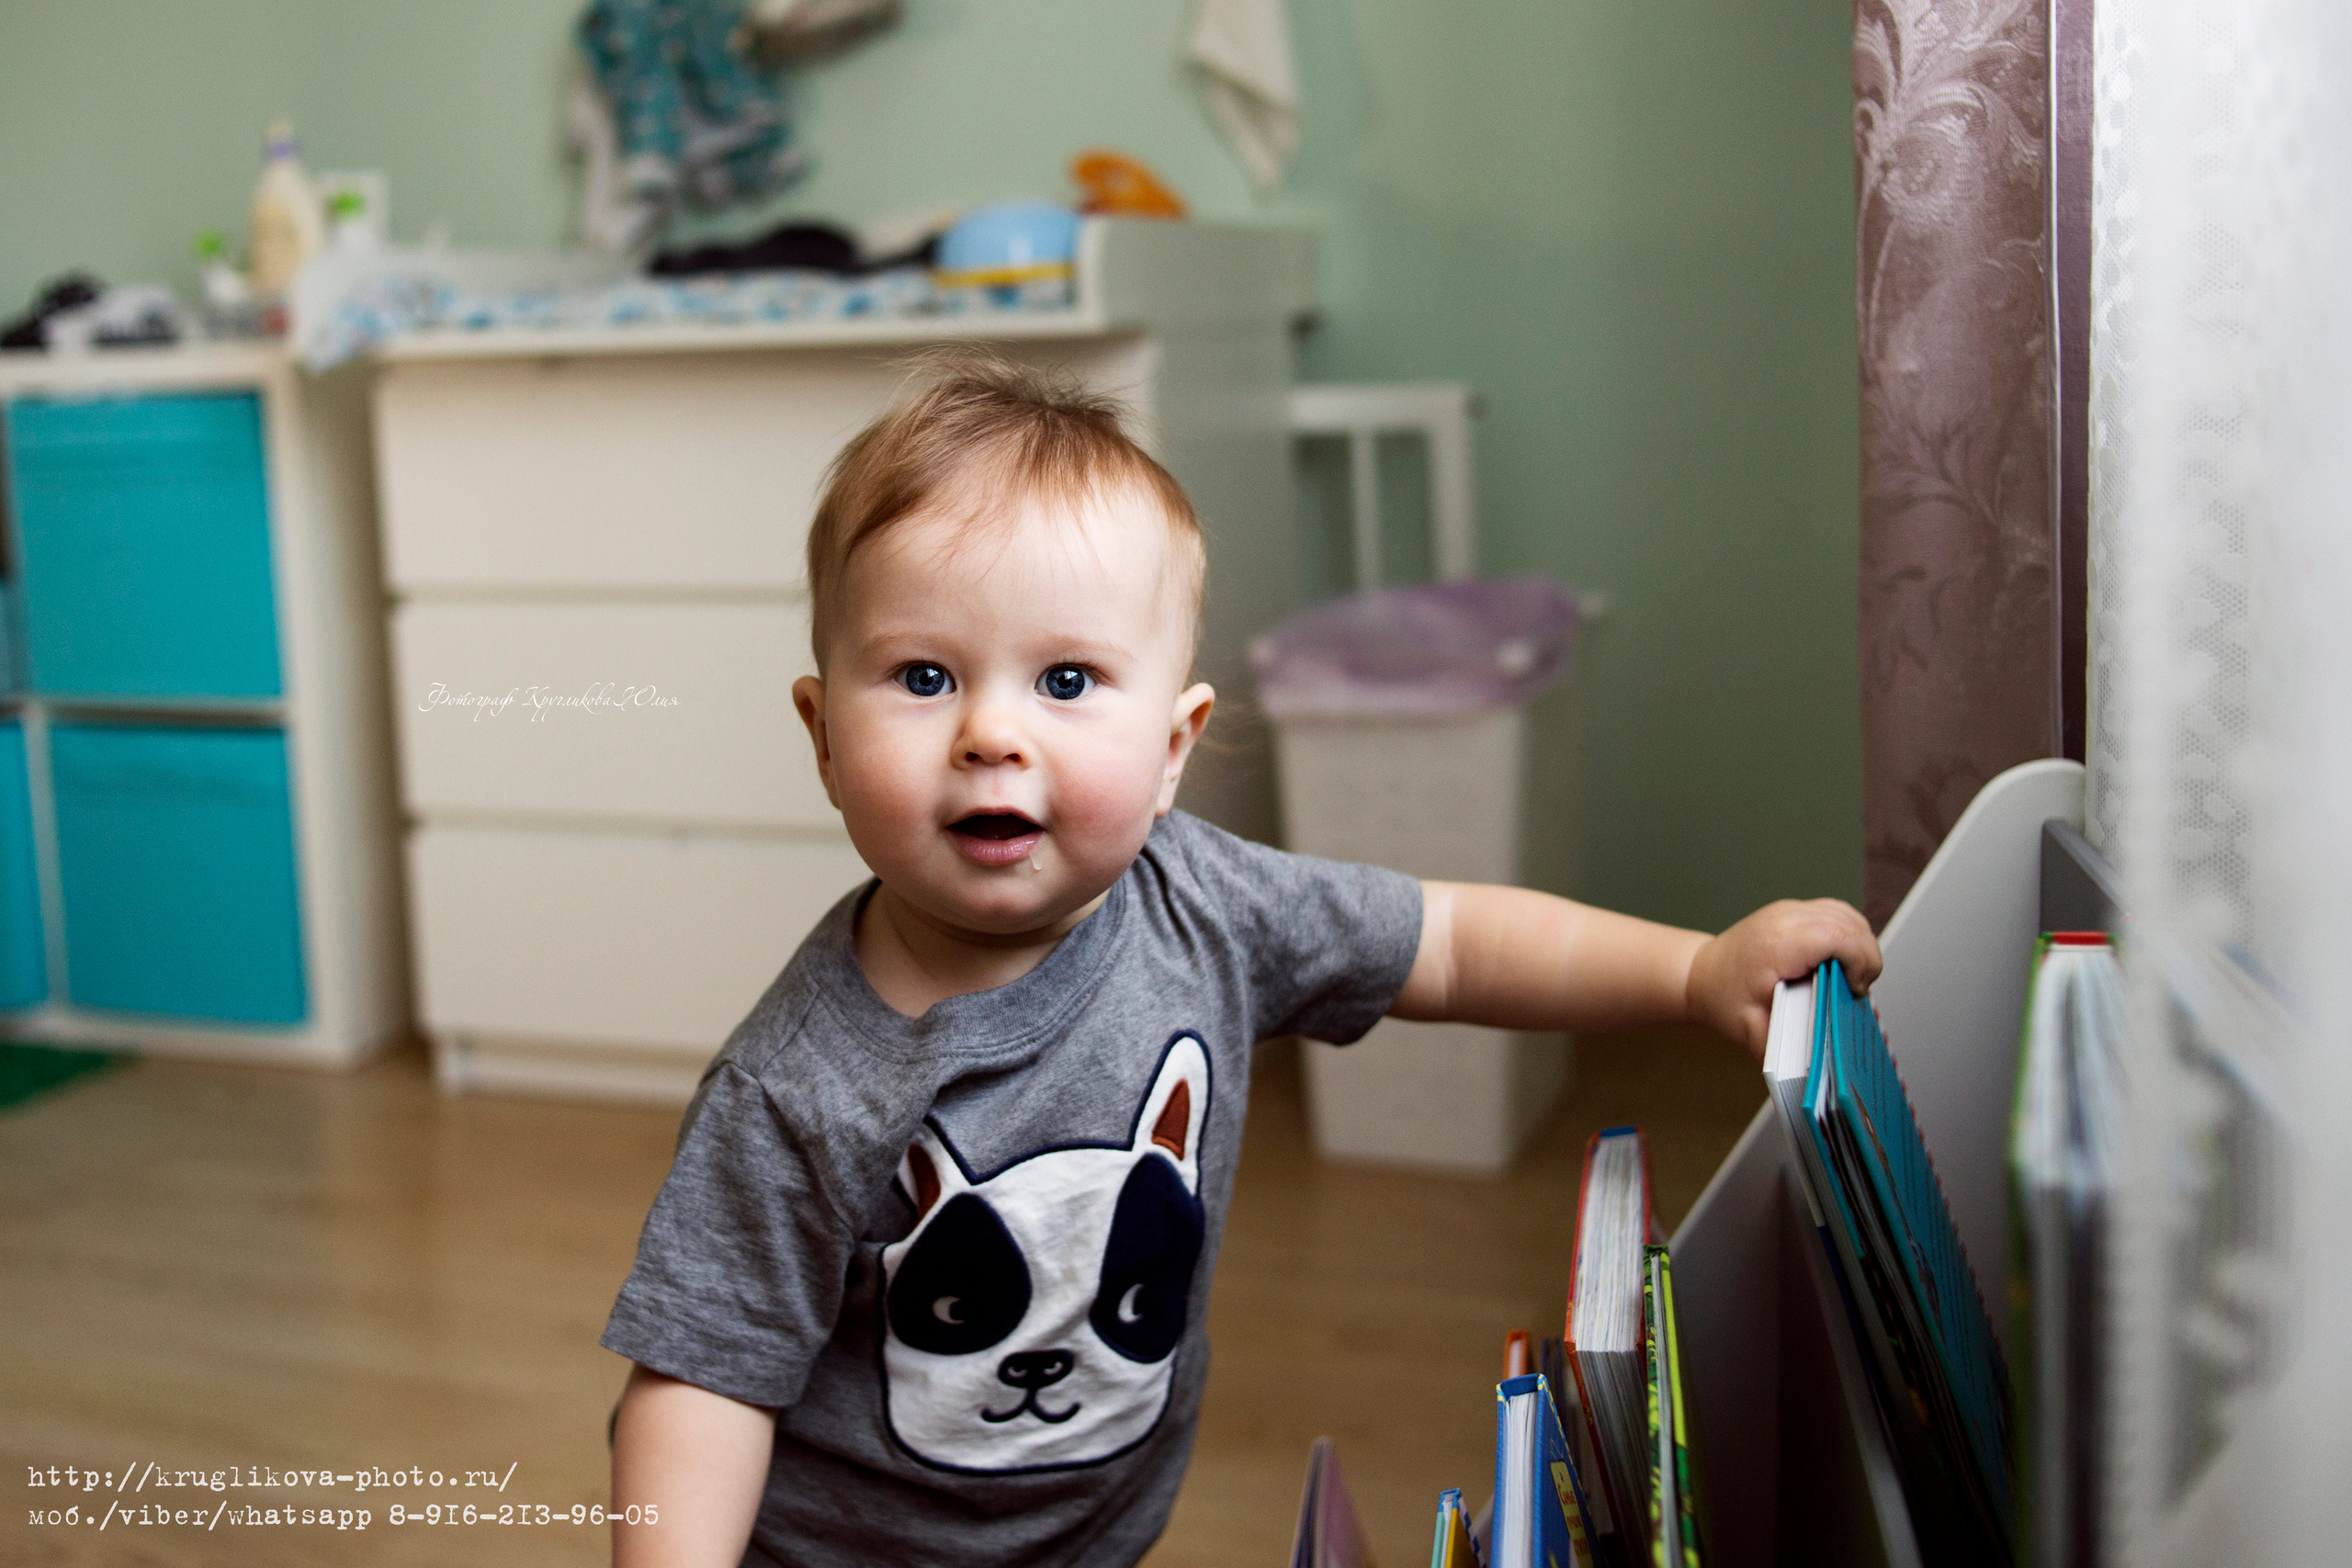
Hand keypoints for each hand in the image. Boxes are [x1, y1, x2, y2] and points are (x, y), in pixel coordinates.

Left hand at [1685, 898, 1879, 1059]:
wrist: (1699, 975)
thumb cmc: (1723, 999)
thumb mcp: (1754, 1031)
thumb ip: (1788, 1050)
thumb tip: (1823, 1066)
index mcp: (1779, 945)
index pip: (1841, 938)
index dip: (1860, 964)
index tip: (1853, 992)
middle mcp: (1787, 919)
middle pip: (1852, 927)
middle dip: (1865, 960)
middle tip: (1853, 991)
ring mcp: (1791, 910)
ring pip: (1849, 916)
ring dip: (1860, 946)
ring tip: (1849, 978)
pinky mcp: (1794, 911)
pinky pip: (1836, 913)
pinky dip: (1849, 934)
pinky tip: (1841, 961)